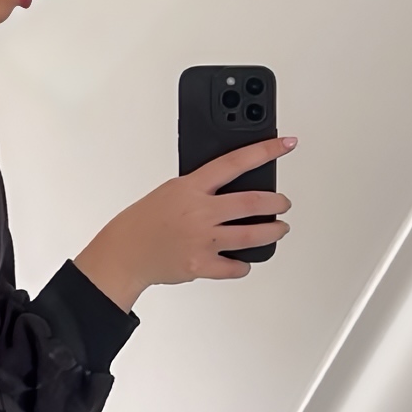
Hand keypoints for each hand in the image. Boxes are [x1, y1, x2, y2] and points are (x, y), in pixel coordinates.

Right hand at [73, 138, 296, 311]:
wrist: (125, 252)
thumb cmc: (145, 220)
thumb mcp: (173, 190)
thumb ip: (201, 188)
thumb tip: (231, 187)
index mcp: (192, 187)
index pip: (235, 162)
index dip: (265, 151)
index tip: (286, 144)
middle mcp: (200, 212)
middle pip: (253, 203)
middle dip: (277, 203)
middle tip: (283, 203)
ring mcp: (202, 240)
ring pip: (252, 236)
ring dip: (273, 232)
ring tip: (279, 229)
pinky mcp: (201, 265)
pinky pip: (234, 267)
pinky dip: (243, 264)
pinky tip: (244, 260)